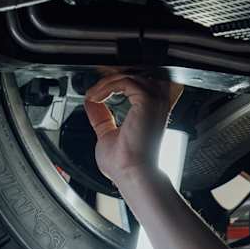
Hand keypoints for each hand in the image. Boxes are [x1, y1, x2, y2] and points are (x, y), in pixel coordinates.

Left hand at [83, 71, 182, 186]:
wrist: (131, 174)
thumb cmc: (126, 164)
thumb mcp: (107, 134)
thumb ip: (101, 117)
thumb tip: (91, 104)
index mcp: (151, 112)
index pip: (138, 83)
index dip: (116, 82)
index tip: (97, 92)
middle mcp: (157, 104)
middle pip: (136, 74)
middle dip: (111, 78)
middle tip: (94, 91)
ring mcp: (155, 101)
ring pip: (130, 75)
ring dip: (107, 82)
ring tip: (93, 95)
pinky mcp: (147, 101)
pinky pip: (125, 81)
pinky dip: (106, 87)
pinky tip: (96, 98)